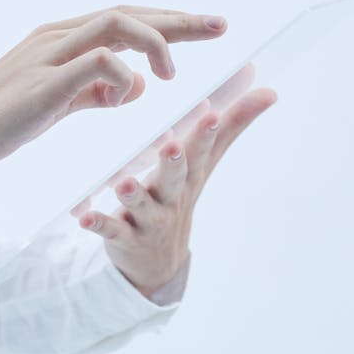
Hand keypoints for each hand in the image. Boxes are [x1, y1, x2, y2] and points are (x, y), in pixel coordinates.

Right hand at [0, 5, 228, 173]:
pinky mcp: (44, 83)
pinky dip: (121, 74)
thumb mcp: (60, 104)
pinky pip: (96, 62)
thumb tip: (139, 84)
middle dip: (178, 20)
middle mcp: (58, 37)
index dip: (168, 21)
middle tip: (220, 27)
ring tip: (173, 72)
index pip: (125, 18)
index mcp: (62, 39)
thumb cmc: (0, 121)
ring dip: (154, 41)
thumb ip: (98, 92)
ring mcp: (49, 55)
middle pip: (129, 12)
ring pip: (116, 24)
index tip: (207, 28)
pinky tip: (126, 96)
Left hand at [77, 86, 278, 296]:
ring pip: (140, 205)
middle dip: (174, 161)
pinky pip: (110, 230)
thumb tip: (270, 91)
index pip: (200, 151)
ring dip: (133, 194)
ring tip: (125, 183)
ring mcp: (148, 219)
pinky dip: (98, 224)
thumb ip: (232, 126)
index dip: (205, 134)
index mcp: (188, 175)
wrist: (157, 262)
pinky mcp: (123, 237)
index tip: (210, 113)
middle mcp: (170, 196)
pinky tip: (84, 219)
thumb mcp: (205, 164)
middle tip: (170, 145)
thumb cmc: (180, 195)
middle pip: (174, 178)